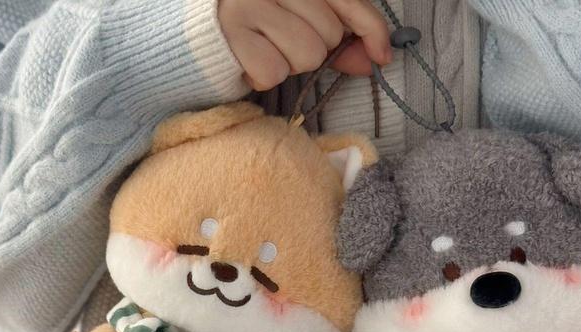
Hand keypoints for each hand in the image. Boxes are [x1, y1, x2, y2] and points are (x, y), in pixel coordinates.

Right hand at [218, 0, 391, 90]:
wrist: (198, 28)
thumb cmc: (259, 22)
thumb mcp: (302, 18)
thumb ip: (340, 35)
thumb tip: (375, 59)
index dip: (370, 29)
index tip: (382, 56)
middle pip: (328, 36)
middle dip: (315, 49)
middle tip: (284, 40)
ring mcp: (249, 2)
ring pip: (305, 56)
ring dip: (289, 64)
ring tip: (266, 48)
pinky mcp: (231, 32)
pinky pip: (273, 72)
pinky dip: (263, 76)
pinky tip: (249, 60)